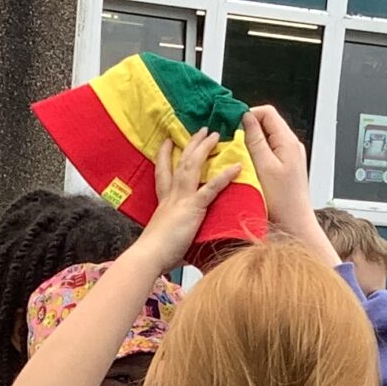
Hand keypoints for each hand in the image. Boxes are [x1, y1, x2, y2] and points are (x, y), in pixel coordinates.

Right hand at [139, 129, 242, 270]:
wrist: (149, 255)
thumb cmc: (155, 252)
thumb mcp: (164, 235)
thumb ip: (173, 231)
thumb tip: (178, 242)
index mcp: (164, 201)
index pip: (163, 173)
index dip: (164, 155)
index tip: (168, 142)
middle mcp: (172, 195)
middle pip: (180, 162)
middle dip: (191, 144)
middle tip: (201, 130)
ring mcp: (182, 198)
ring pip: (192, 166)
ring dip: (204, 148)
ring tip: (215, 135)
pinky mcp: (193, 207)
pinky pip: (211, 188)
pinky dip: (225, 176)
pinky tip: (236, 166)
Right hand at [240, 105, 319, 249]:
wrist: (295, 224)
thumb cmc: (282, 201)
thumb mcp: (264, 167)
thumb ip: (255, 140)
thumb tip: (246, 117)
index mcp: (288, 141)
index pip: (267, 112)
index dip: (249, 114)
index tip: (233, 125)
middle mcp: (291, 145)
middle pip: (268, 123)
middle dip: (249, 128)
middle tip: (233, 140)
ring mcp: (290, 156)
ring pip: (268, 137)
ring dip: (252, 141)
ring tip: (240, 153)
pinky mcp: (286, 166)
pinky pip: (270, 151)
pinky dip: (258, 153)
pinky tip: (249, 164)